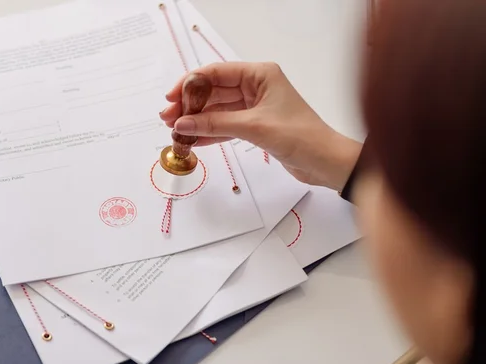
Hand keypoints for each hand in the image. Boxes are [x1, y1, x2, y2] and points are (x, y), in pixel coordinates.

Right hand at [159, 62, 361, 190]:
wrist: (325, 162)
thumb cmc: (299, 136)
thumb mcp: (254, 127)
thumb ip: (216, 124)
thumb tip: (182, 123)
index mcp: (260, 75)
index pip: (216, 73)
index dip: (190, 83)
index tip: (171, 97)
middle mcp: (255, 87)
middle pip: (214, 92)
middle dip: (190, 105)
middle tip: (166, 117)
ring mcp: (254, 107)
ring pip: (217, 111)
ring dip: (197, 120)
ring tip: (173, 130)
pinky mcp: (255, 126)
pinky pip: (225, 126)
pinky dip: (210, 133)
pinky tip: (193, 139)